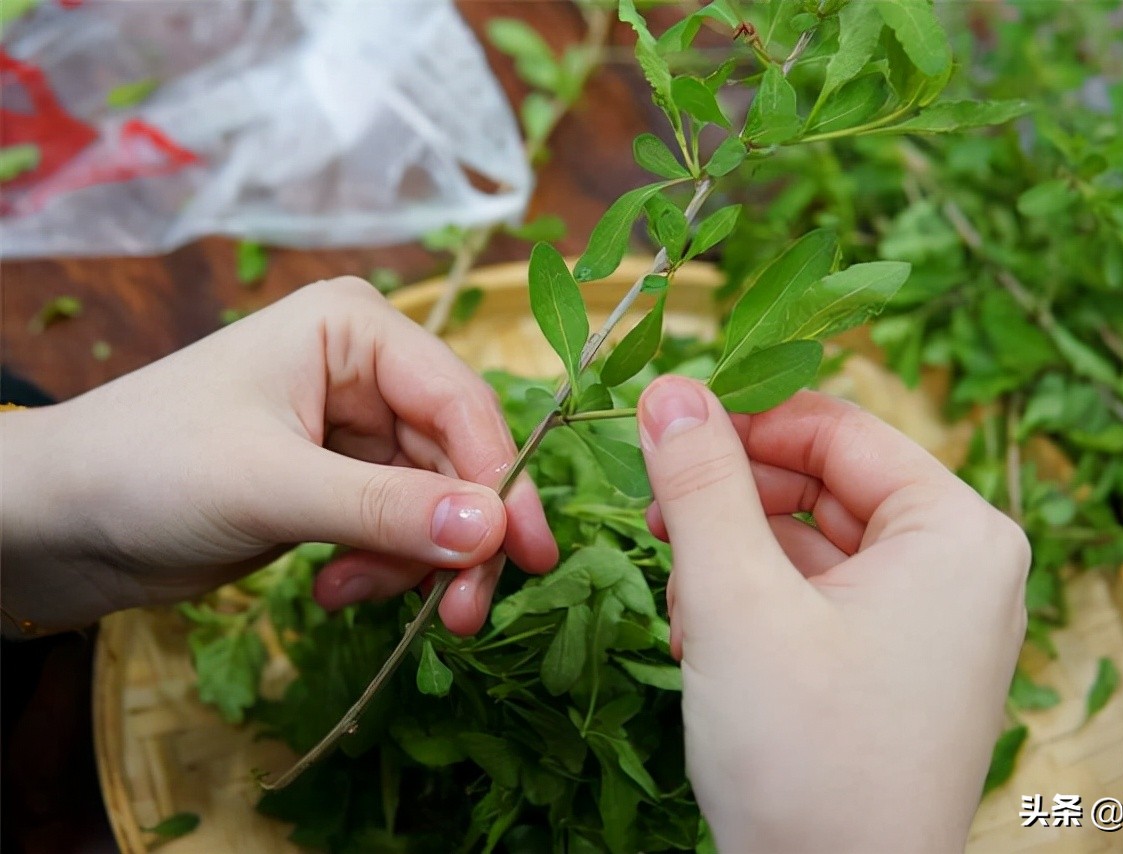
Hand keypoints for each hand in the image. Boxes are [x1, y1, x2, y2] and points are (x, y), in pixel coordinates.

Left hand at [0, 278, 557, 635]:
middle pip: (458, 457)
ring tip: (347, 593)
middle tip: (459, 617)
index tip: (526, 557)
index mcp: (353, 329)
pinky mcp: (338, 479)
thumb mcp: (271, 486)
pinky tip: (331, 586)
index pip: (459, 402)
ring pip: (434, 500)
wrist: (54, 523)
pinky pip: (398, 526)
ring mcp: (354, 426)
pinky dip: (380, 565)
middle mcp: (365, 369)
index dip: (501, 480)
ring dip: (409, 561)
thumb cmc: (145, 469)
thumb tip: (494, 532)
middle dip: (457, 537)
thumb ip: (386, 508)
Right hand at [637, 376, 1028, 852]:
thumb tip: (670, 388)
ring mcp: (935, 623)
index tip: (660, 430)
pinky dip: (759, 602)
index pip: (837, 427)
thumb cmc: (806, 759)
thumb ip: (701, 483)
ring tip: (685, 602)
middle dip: (733, 501)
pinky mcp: (900, 667)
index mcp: (958, 532)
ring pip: (813, 541)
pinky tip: (708, 637)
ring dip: (736, 556)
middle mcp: (963, 568)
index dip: (741, 420)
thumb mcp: (737, 600)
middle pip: (824, 483)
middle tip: (656, 520)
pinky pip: (823, 596)